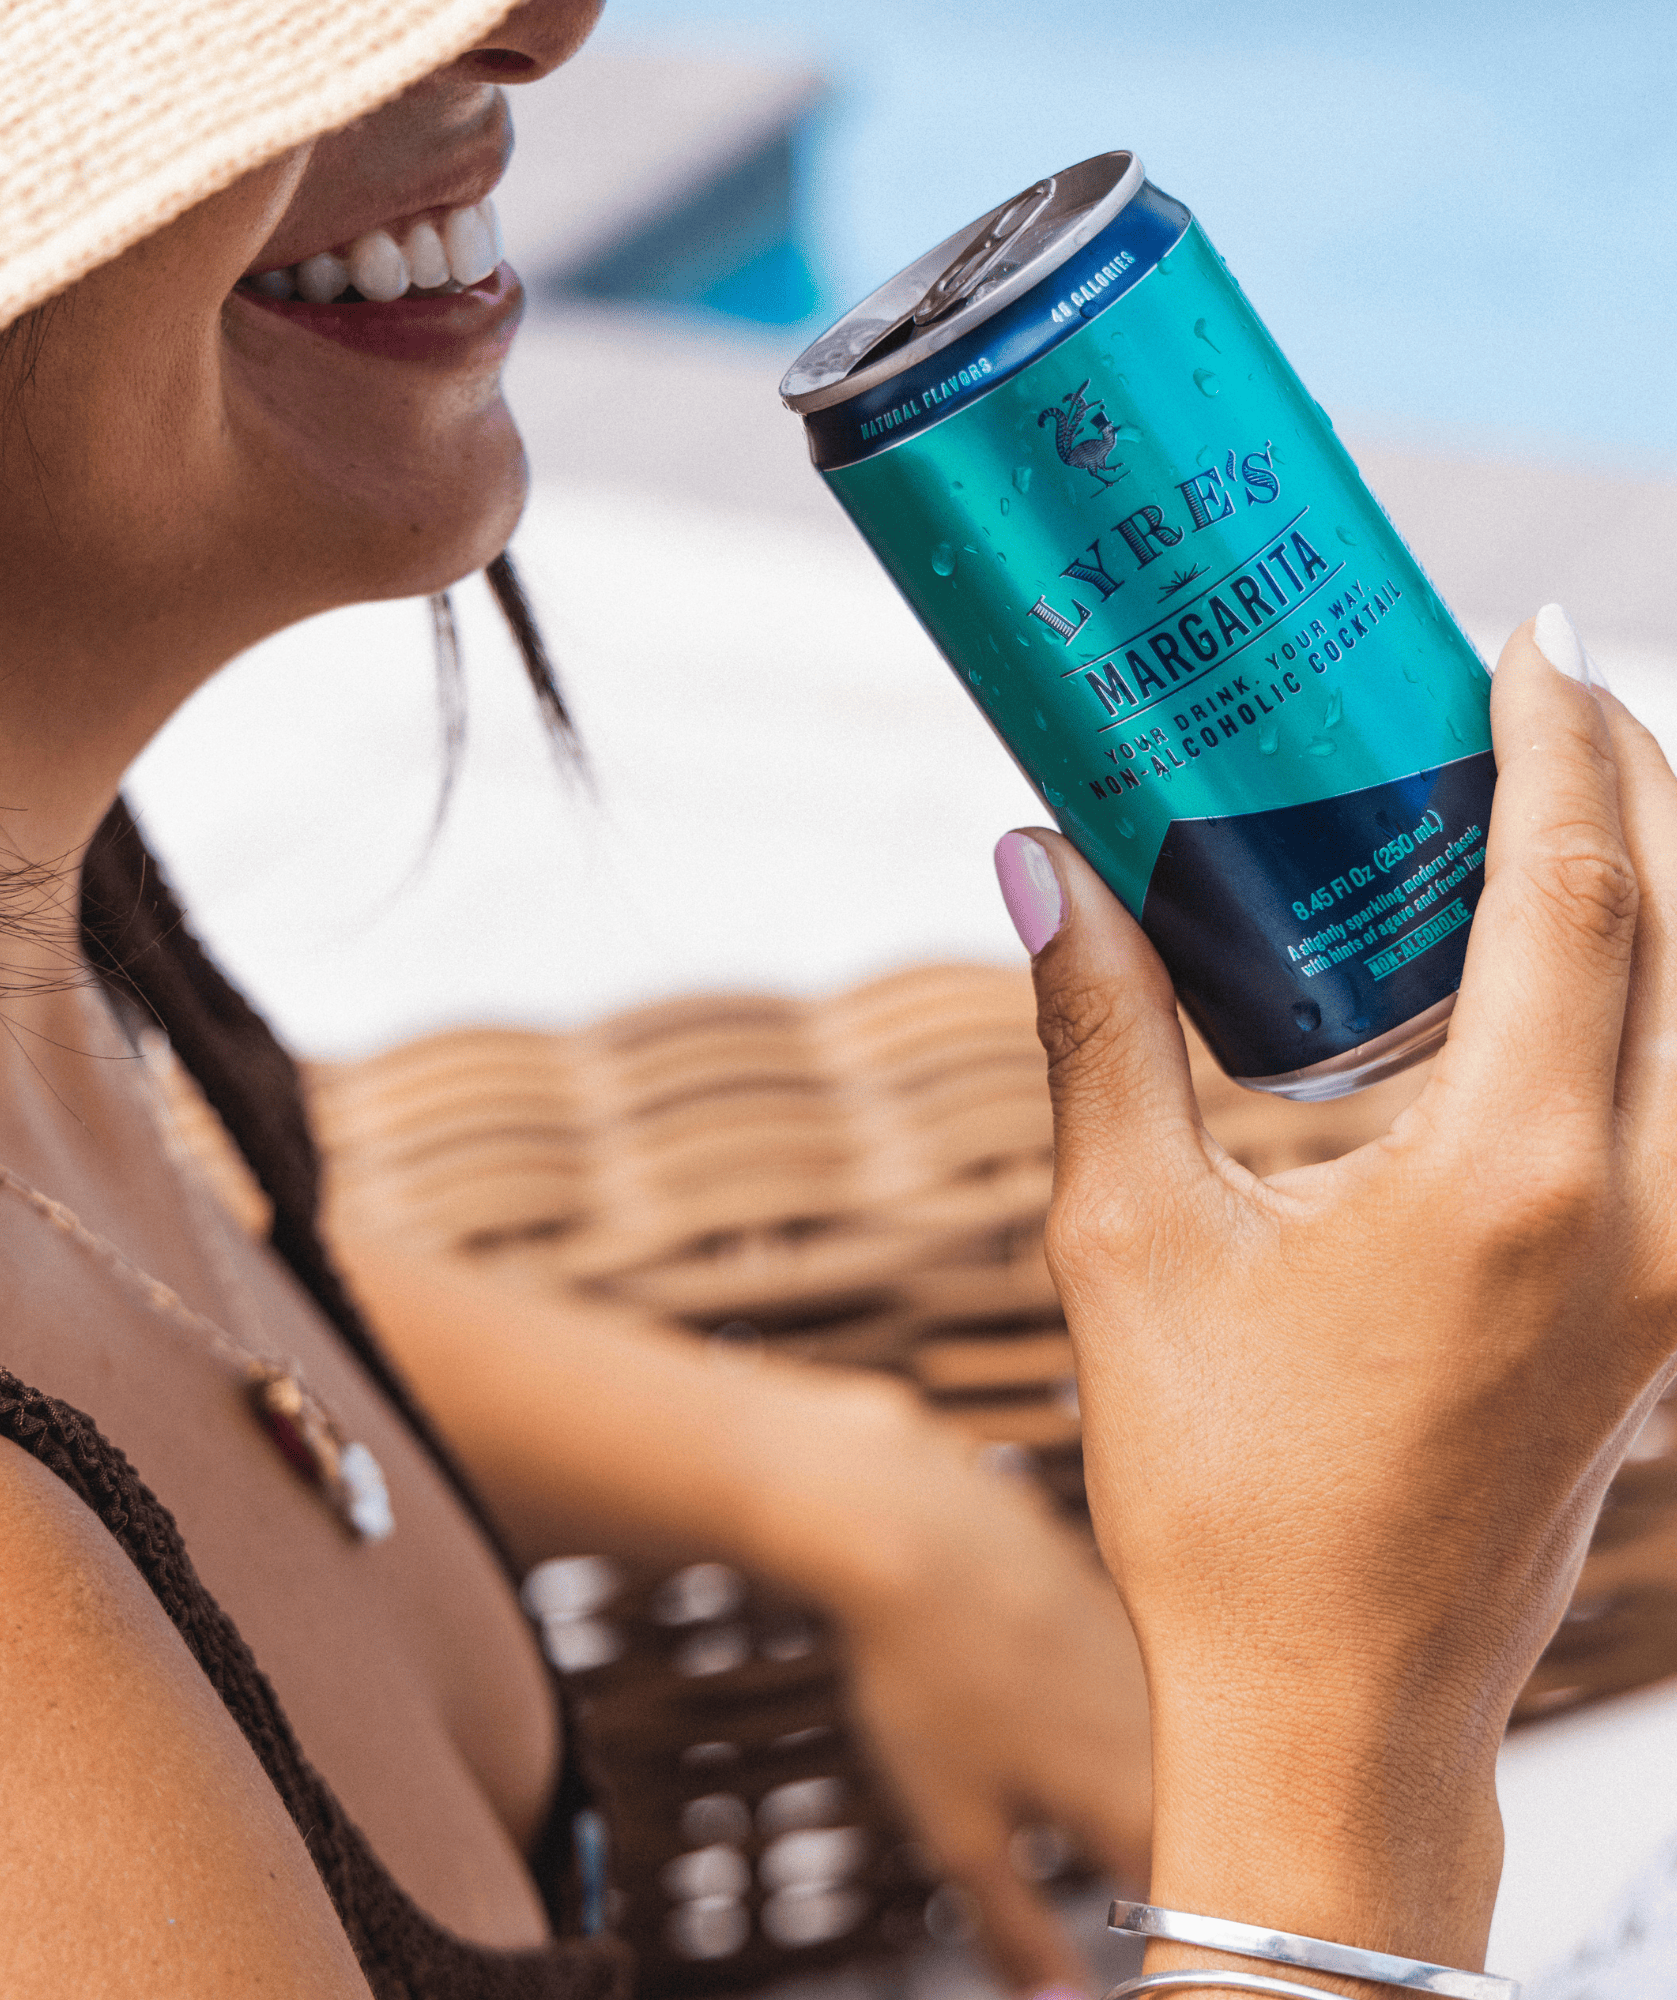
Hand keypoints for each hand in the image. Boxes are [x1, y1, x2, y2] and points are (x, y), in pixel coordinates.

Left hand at [805, 1407, 1149, 1995]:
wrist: (909, 1522)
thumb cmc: (925, 1673)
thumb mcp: (953, 1826)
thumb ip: (1014, 1930)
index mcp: (1138, 1799)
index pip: (1203, 1911)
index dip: (1178, 1950)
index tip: (1149, 1962)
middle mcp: (1170, 1729)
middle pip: (1204, 1832)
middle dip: (1171, 1876)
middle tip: (1117, 1895)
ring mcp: (1151, 1659)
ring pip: (1183, 1759)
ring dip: (1158, 1798)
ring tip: (1092, 1819)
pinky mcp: (1122, 1607)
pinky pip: (1152, 1692)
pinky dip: (1126, 1725)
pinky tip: (1060, 1718)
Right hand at [994, 611, 1676, 1980]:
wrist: (1338, 1700)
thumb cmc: (1220, 1488)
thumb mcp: (1128, 1241)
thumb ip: (1097, 1030)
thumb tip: (1032, 862)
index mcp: (1513, 1177)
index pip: (1585, 886)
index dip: (1560, 734)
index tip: (1517, 637)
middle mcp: (1644, 1211)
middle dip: (1639, 773)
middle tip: (1538, 692)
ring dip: (1666, 881)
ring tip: (1556, 804)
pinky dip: (1658, 994)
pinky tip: (1556, 974)